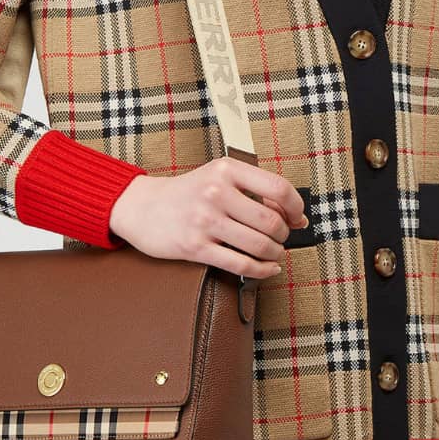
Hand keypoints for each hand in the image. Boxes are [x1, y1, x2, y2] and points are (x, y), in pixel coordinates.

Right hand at [108, 156, 307, 278]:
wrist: (142, 207)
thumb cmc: (186, 193)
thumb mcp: (218, 176)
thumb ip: (253, 189)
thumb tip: (296, 216)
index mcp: (226, 169)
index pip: (278, 188)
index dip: (296, 207)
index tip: (297, 217)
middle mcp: (216, 192)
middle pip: (271, 221)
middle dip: (283, 235)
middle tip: (281, 238)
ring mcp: (205, 220)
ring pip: (259, 245)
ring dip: (275, 253)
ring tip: (273, 253)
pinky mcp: (196, 247)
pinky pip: (241, 264)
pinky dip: (262, 270)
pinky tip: (267, 268)